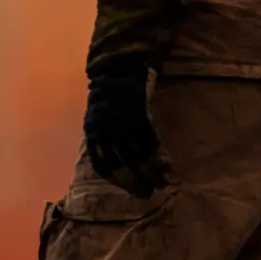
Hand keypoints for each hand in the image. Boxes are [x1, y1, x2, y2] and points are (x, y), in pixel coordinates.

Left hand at [84, 64, 171, 197]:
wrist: (120, 66)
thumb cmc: (109, 93)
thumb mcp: (97, 115)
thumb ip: (102, 136)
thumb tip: (110, 159)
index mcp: (93, 130)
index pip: (102, 164)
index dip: (117, 180)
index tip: (130, 190)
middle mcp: (106, 129)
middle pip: (121, 163)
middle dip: (135, 181)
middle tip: (148, 193)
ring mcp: (123, 122)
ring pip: (138, 156)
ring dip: (151, 173)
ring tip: (161, 183)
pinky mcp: (140, 115)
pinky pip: (151, 143)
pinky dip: (159, 158)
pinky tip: (167, 168)